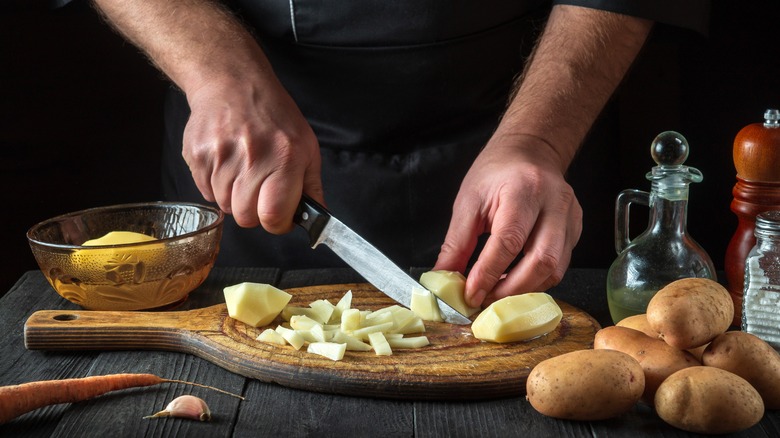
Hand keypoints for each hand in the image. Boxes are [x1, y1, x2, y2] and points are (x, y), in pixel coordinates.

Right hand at [182, 72, 323, 233]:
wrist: (232, 82)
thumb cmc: (275, 116)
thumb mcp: (306, 147)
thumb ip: (312, 187)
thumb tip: (317, 222)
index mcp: (284, 158)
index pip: (273, 215)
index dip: (277, 224)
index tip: (280, 217)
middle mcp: (252, 158)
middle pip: (246, 218)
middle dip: (255, 212)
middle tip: (260, 191)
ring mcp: (220, 156)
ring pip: (225, 206)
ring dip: (235, 197)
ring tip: (243, 170)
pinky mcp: (197, 155)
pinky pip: (206, 192)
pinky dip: (217, 186)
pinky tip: (227, 163)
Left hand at [434, 134, 581, 307]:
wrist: (530, 151)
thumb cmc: (497, 172)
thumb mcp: (468, 201)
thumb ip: (456, 242)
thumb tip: (444, 277)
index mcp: (523, 189)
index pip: (508, 241)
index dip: (488, 273)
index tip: (470, 293)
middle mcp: (555, 203)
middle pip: (542, 260)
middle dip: (511, 289)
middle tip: (485, 300)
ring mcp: (570, 217)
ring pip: (556, 269)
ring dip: (525, 289)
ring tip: (497, 293)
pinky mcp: (576, 229)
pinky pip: (560, 266)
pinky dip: (537, 281)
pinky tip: (515, 282)